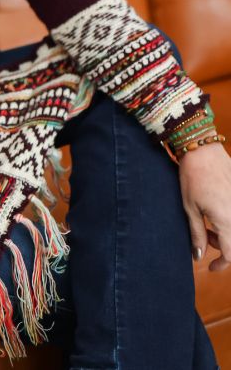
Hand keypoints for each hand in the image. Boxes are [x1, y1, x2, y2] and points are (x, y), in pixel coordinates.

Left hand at [178, 142, 230, 270]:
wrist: (202, 148)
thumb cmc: (193, 177)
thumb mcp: (190, 208)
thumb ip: (197, 234)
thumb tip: (199, 256)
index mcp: (227, 221)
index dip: (222, 264)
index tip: (211, 267)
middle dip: (222, 246)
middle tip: (204, 236)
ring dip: (226, 232)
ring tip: (208, 220)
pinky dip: (228, 218)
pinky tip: (217, 209)